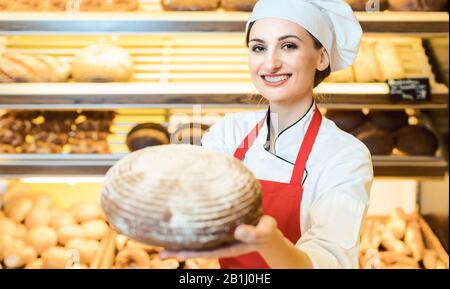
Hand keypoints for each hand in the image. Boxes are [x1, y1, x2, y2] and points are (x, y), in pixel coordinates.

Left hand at [160, 215, 277, 259]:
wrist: (265, 226)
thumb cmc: (265, 230)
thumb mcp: (265, 231)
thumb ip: (254, 233)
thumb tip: (238, 231)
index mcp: (229, 246)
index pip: (208, 251)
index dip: (194, 253)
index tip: (179, 254)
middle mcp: (219, 244)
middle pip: (197, 249)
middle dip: (179, 251)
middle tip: (161, 253)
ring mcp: (217, 238)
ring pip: (196, 241)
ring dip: (179, 243)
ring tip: (161, 246)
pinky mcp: (217, 229)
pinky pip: (200, 231)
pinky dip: (188, 231)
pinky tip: (176, 228)